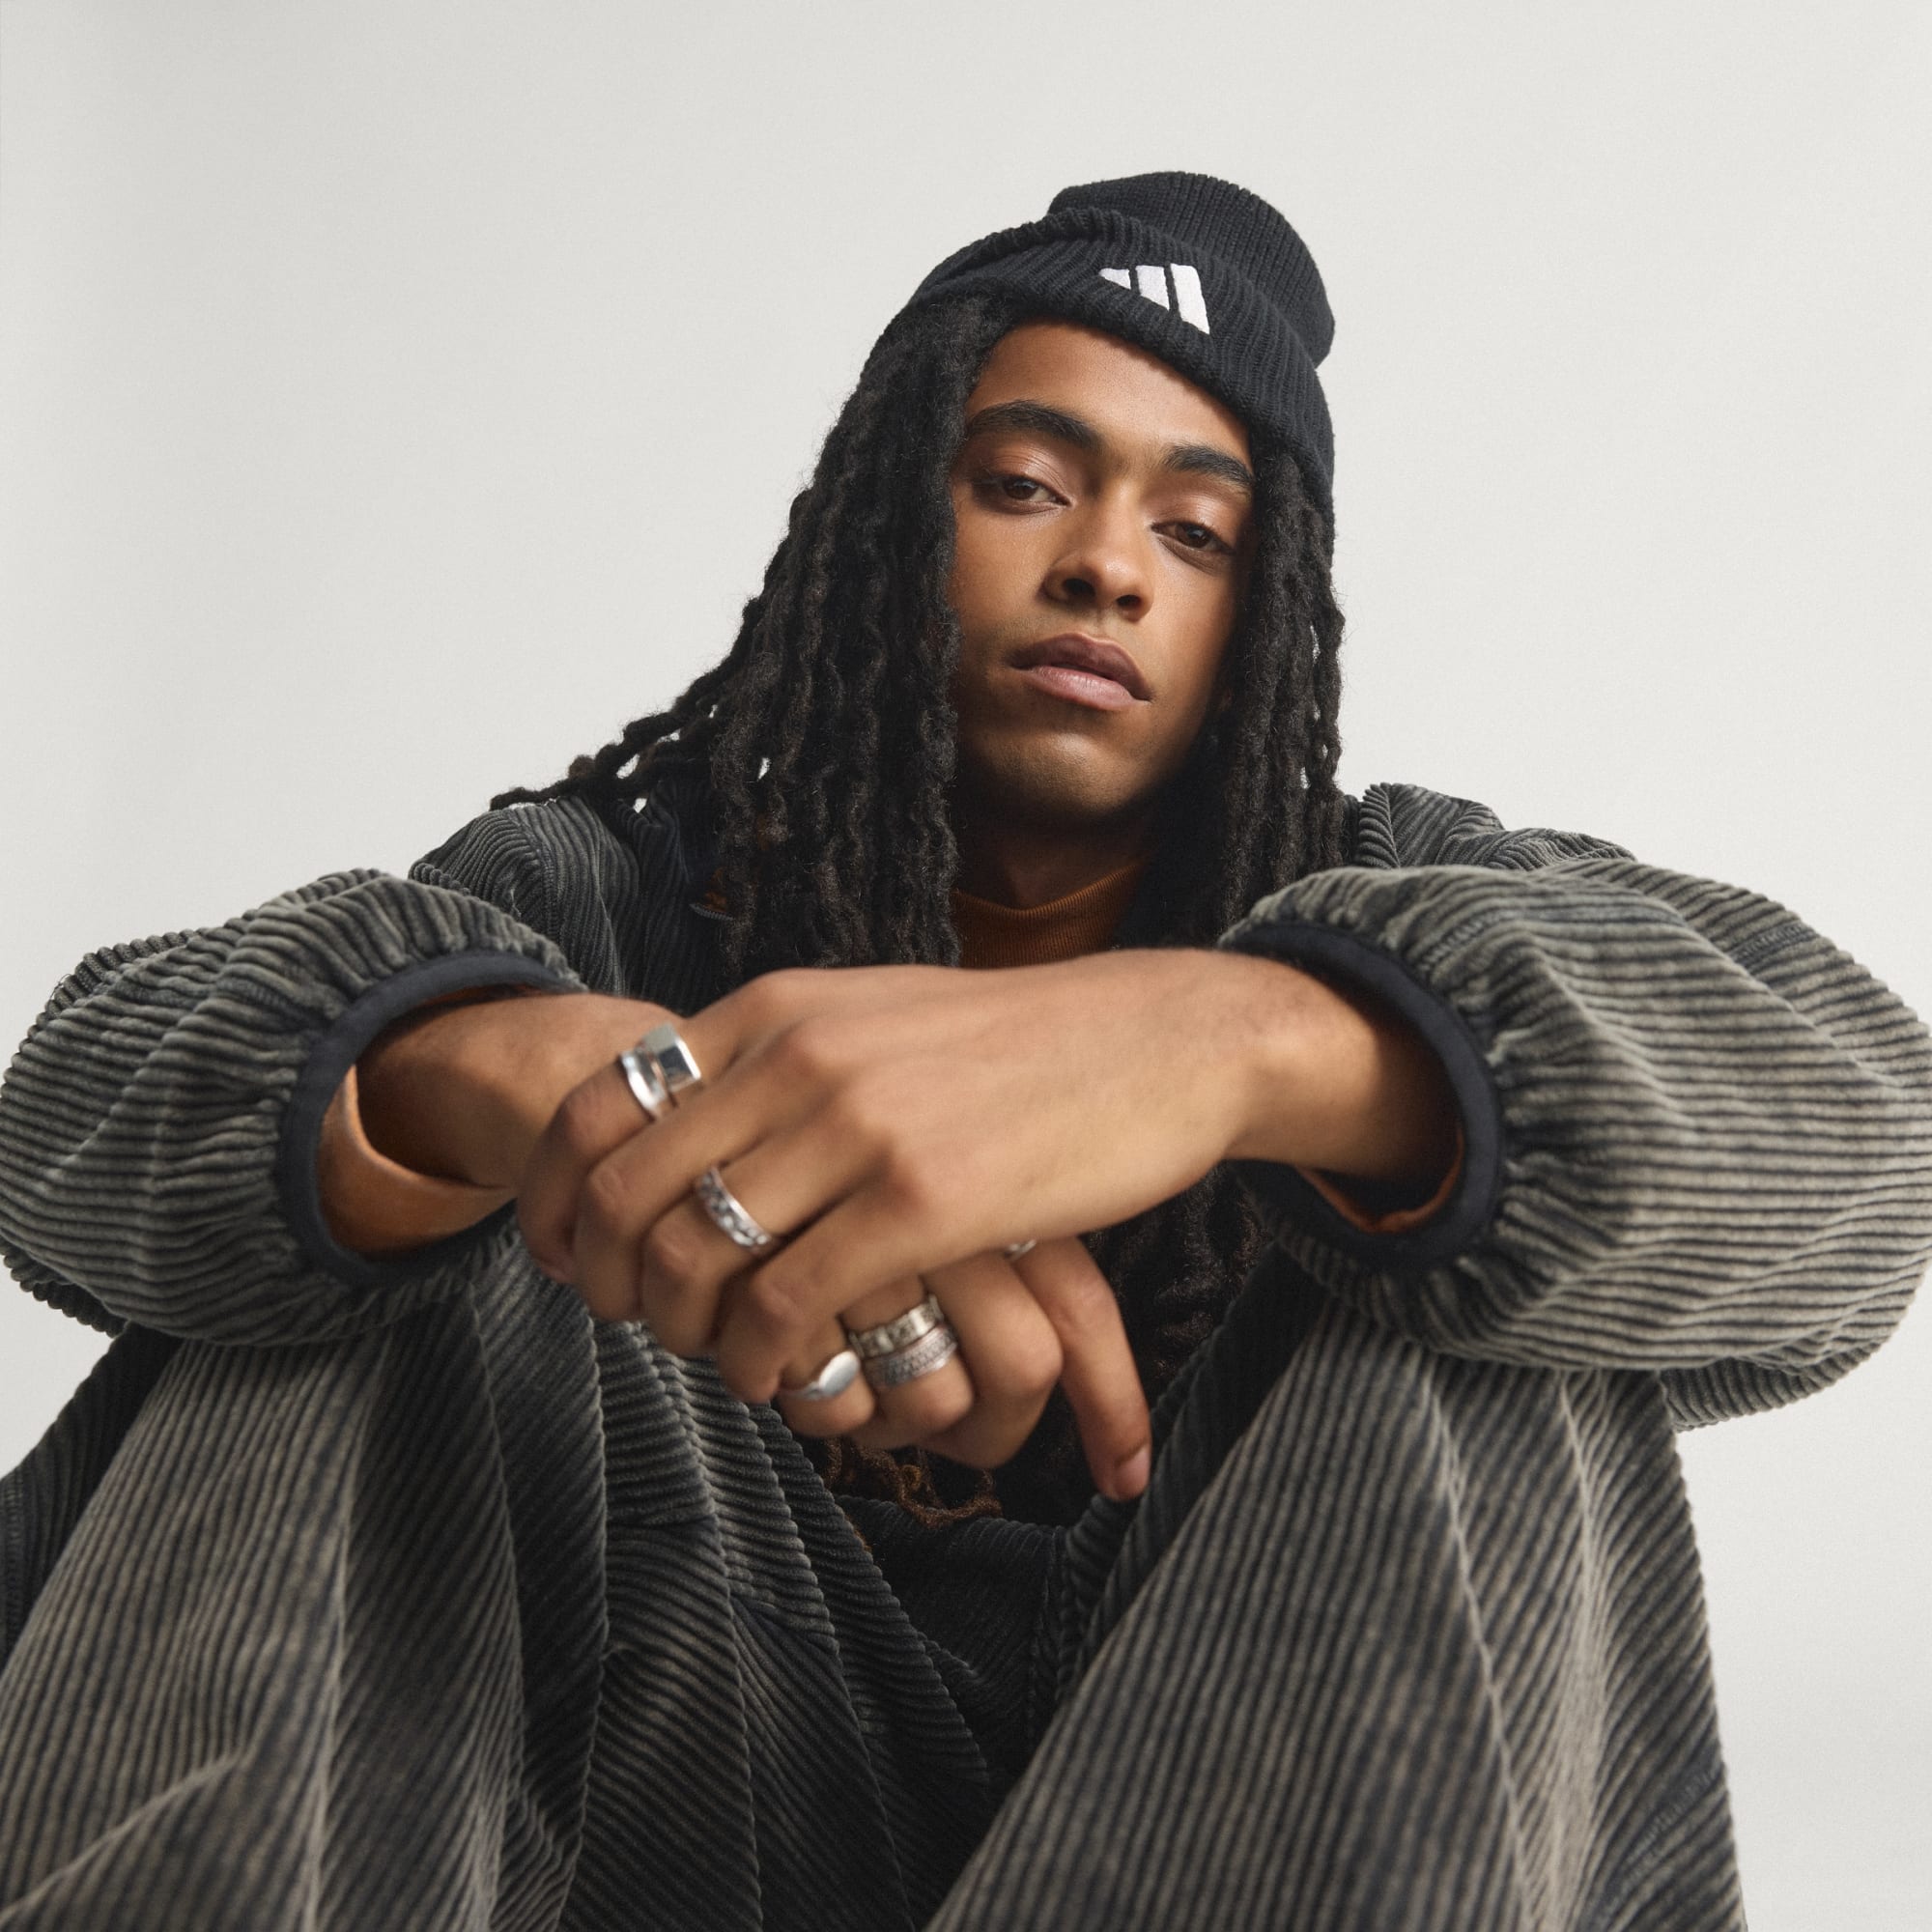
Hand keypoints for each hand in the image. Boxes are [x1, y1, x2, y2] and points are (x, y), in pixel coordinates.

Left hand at [516, 947, 1451, 1495]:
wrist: (1157, 1039)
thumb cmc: (1014, 1045)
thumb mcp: (872, 1015)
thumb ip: (776, 1057)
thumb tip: (681, 1116)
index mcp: (774, 1011)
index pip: (595, 1106)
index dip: (552, 1198)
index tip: (563, 1260)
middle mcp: (795, 1058)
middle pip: (622, 1195)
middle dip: (605, 1283)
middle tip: (636, 1327)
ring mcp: (858, 1126)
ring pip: (693, 1259)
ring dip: (686, 1335)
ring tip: (724, 1359)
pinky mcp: (924, 1200)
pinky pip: (789, 1307)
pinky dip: (764, 1363)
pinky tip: (788, 1379)